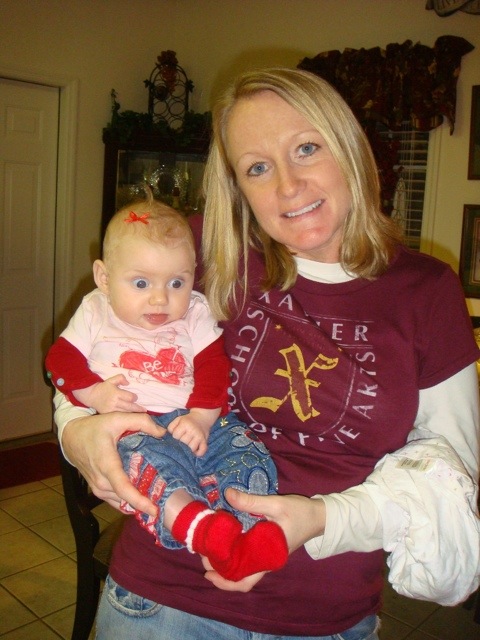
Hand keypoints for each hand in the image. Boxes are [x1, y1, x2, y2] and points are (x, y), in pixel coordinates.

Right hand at [62, 411, 163, 515]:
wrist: (71, 437)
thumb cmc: (94, 428)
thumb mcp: (117, 418)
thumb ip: (142, 422)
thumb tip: (162, 433)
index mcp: (107, 465)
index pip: (124, 490)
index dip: (140, 502)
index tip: (155, 510)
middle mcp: (101, 482)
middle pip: (126, 499)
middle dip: (145, 500)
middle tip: (165, 497)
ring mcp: (98, 489)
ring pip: (121, 502)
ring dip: (137, 501)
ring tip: (156, 496)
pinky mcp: (97, 490)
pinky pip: (116, 501)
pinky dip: (128, 501)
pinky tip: (142, 497)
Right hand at [72, 374, 146, 413]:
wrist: (91, 395)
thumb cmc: (103, 387)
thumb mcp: (111, 379)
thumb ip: (121, 378)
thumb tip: (128, 383)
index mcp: (116, 393)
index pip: (130, 397)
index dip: (134, 397)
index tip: (135, 397)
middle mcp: (114, 403)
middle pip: (130, 407)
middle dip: (138, 408)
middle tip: (144, 410)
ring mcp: (111, 410)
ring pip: (126, 413)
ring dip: (133, 414)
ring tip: (140, 414)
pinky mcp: (108, 415)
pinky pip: (119, 416)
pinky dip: (125, 417)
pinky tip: (130, 417)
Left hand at [167, 408, 218, 455]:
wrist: (202, 418)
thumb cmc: (188, 421)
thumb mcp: (178, 420)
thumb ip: (171, 427)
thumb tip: (168, 436)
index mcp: (185, 424)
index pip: (176, 436)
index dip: (175, 436)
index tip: (178, 435)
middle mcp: (193, 430)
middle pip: (183, 443)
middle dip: (181, 443)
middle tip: (183, 440)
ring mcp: (199, 436)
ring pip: (191, 448)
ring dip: (189, 449)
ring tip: (188, 445)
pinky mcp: (205, 441)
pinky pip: (202, 451)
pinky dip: (198, 453)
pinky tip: (194, 451)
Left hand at [201, 488, 325, 591]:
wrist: (320, 516)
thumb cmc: (301, 512)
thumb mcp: (276, 504)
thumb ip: (251, 501)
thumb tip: (227, 494)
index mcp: (270, 557)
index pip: (245, 580)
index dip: (224, 579)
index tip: (207, 570)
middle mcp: (267, 562)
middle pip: (240, 579)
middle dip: (220, 571)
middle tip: (203, 555)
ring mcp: (267, 557)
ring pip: (243, 571)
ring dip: (226, 564)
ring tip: (209, 549)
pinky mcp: (267, 549)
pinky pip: (248, 559)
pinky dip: (234, 555)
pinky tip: (225, 542)